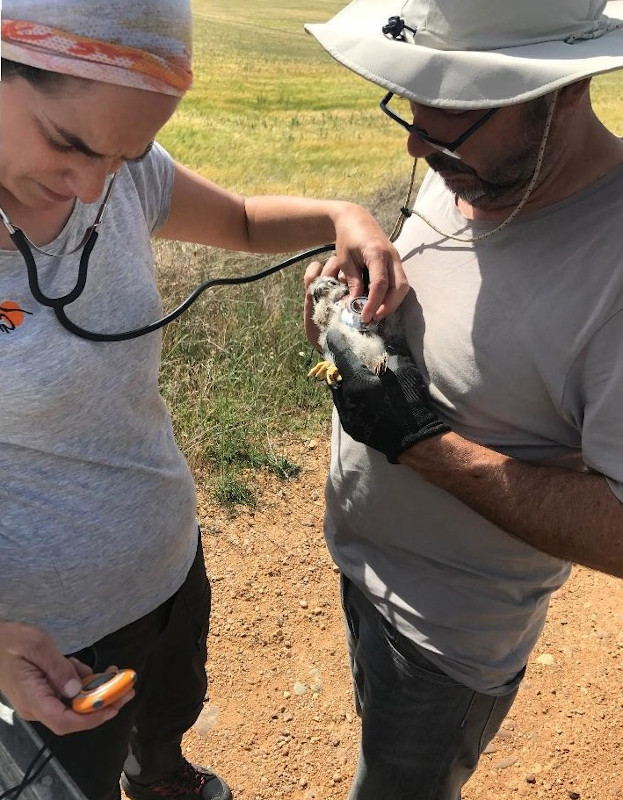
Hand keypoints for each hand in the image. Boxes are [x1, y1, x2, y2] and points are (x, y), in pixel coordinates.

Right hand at [0, 621, 132, 733]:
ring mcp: (41, 699)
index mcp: (33, 699)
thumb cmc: (12, 640)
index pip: (64, 722)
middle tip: (128, 689)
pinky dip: (83, 682)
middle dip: (103, 703)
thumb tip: (78, 689)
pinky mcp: (45, 691)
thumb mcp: (38, 646)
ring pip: (74, 703)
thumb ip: (58, 668)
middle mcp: (38, 706)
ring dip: (97, 691)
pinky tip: (90, 670)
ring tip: (116, 674)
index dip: (91, 720)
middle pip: (74, 716)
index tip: (113, 707)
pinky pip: (68, 692)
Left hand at [325, 329, 450, 462]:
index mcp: (357, 382)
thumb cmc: (410, 402)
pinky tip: (359, 394)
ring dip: (343, 381)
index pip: (341, 355)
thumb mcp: (404, 370)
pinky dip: (348, 396)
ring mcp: (345, 415)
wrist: (413, 440)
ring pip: (337, 391)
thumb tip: (385, 342)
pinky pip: (343, 405)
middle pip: (335, 374)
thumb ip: (391, 352)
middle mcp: (345, 398)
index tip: (334, 333)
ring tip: (352, 374)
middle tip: (344, 354)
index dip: (337, 342)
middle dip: (339, 363)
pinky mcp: (350, 427)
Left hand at [327, 204, 407, 322]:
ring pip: (403, 286)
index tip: (364, 317)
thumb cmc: (347, 238)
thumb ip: (353, 282)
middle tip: (374, 318)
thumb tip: (356, 305)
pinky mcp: (396, 263)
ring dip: (393, 303)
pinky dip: (393, 296)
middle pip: (400, 287)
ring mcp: (397, 259)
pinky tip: (380, 304)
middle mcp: (392, 256)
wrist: (356, 219)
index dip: (373, 303)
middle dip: (389, 306)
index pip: (380, 284)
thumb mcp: (345, 261)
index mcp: (377, 253)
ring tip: (377, 314)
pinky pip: (400, 282)